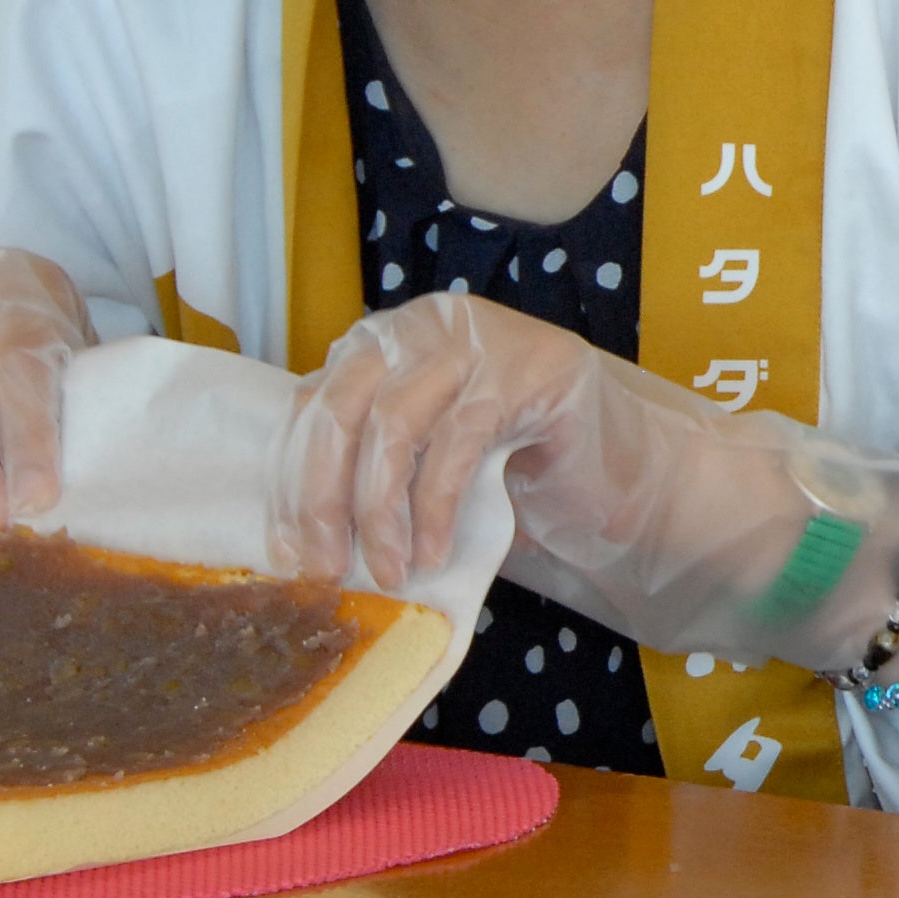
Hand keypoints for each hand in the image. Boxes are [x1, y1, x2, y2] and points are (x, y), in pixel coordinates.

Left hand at [279, 292, 609, 590]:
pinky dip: (435, 507)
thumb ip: (364, 466)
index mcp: (380, 344)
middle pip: (341, 410)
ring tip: (390, 571)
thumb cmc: (506, 465)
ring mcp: (473, 339)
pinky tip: (434, 551)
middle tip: (327, 570)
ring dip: (380, 510)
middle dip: (322, 500)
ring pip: (393, 424)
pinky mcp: (523, 368)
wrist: (610, 460)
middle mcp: (417, 326)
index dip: (291, 484)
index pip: (313, 408)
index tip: (288, 554)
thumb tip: (295, 537)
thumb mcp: (419, 459)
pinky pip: (456, 442)